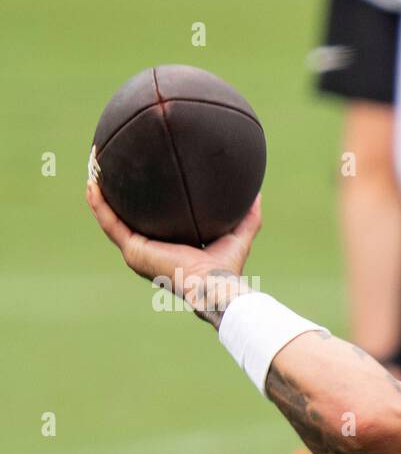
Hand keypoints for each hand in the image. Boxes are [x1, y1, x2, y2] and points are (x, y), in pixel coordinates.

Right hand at [86, 180, 261, 326]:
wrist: (215, 285)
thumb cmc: (227, 268)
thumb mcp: (238, 234)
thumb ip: (248, 216)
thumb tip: (256, 193)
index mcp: (167, 248)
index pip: (149, 222)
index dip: (141, 202)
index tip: (136, 179)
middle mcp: (148, 251)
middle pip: (124, 218)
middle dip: (114, 194)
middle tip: (108, 168)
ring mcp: (137, 253)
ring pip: (111, 219)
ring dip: (99, 195)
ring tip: (94, 168)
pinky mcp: (133, 251)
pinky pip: (110, 223)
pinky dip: (99, 204)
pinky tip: (92, 184)